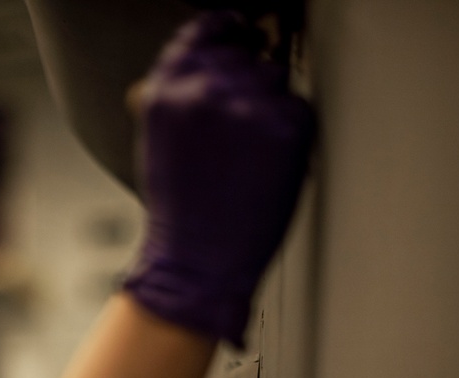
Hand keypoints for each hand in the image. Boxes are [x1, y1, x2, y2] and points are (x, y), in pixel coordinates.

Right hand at [122, 11, 314, 346]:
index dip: (226, 34)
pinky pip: (299, 109)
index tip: (238, 36)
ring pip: (275, 78)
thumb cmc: (180, 215)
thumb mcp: (159, 142)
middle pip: (245, 55)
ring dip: (268, 107)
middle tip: (238, 131)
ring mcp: (246, 105)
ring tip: (249, 154)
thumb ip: (179, 98)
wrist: (196, 264)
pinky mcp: (285, 125)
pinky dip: (290, 135)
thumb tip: (208, 69)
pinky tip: (266, 166)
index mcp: (165, 90)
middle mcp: (203, 89)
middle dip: (245, 84)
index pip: (205, 32)